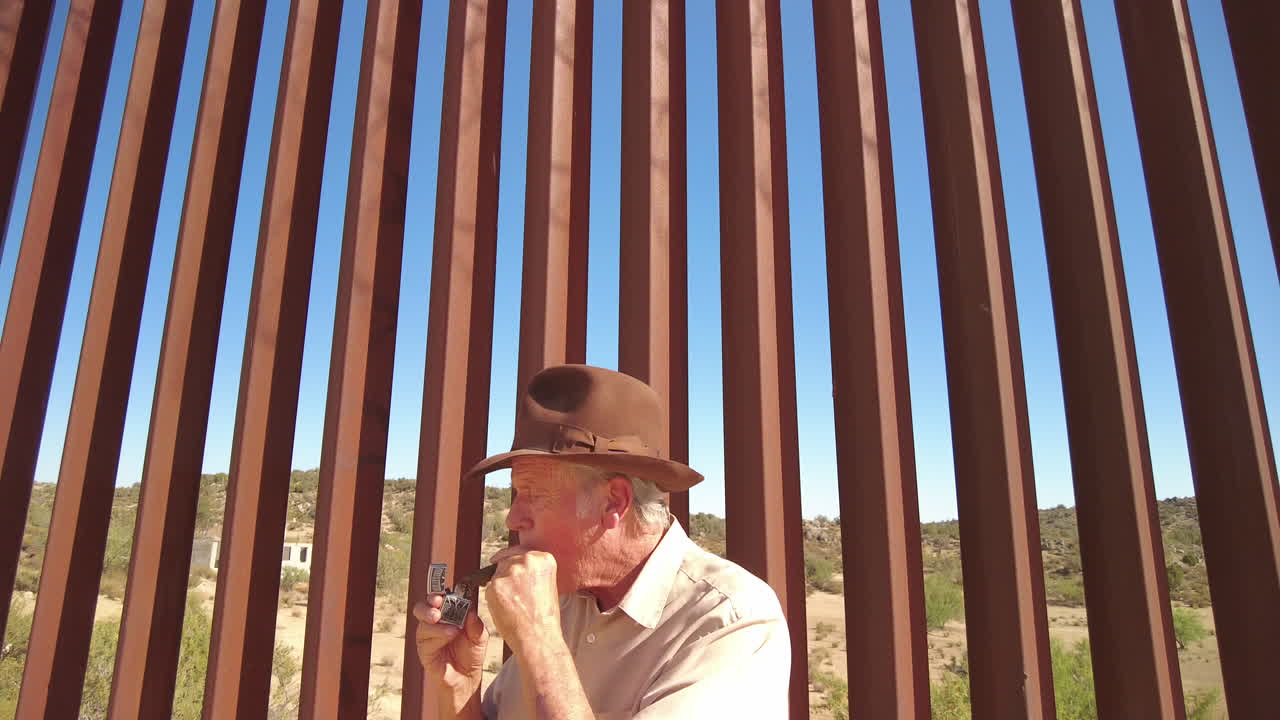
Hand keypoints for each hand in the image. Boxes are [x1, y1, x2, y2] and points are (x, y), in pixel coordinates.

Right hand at [413, 594, 487, 715]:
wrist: (468, 678)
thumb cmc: (472, 654)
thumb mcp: (479, 636)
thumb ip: (475, 624)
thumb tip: (470, 611)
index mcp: (445, 616)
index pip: (437, 600)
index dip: (439, 595)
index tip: (446, 594)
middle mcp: (433, 625)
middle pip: (421, 608)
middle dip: (429, 605)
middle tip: (439, 604)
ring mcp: (427, 638)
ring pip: (422, 624)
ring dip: (436, 623)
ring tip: (452, 628)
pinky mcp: (425, 652)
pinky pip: (426, 642)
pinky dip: (438, 636)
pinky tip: (449, 636)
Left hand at [484, 546, 563, 657]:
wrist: (538, 637)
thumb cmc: (544, 618)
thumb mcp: (548, 586)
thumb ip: (533, 572)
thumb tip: (516, 567)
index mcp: (543, 559)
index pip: (522, 552)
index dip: (513, 559)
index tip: (506, 563)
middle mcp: (527, 561)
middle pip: (507, 560)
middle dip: (506, 573)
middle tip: (513, 593)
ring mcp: (510, 572)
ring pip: (497, 574)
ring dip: (500, 586)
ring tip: (513, 604)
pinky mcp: (495, 585)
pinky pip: (489, 588)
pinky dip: (494, 597)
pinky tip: (506, 608)